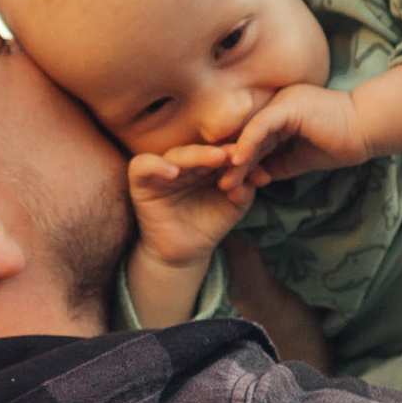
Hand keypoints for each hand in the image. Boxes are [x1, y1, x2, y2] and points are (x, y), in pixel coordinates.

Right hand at [129, 138, 261, 279]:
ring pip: (177, 154)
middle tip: (237, 155)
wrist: (185, 253)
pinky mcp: (141, 182)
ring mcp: (162, 170)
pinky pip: (142, 165)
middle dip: (221, 151)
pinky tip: (173, 172)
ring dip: (197, 155)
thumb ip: (246, 188)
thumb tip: (256, 174)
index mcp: (206, 164)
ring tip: (216, 158)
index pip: (222, 151)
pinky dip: (156, 165)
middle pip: (201, 149)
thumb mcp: (234, 205)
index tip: (260, 171)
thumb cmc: (209, 225)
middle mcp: (185, 163)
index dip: (240, 157)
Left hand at [231, 81, 370, 186]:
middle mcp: (277, 105)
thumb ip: (279, 164)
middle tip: (222, 186)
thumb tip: (258, 177)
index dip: (243, 164)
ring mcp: (281, 102)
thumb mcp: (301, 158)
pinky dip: (248, 144)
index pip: (255, 140)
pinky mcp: (287, 105)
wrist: (368, 130)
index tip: (234, 186)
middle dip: (233, 164)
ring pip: (250, 132)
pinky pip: (260, 126)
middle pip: (248, 137)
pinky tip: (238, 162)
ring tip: (226, 181)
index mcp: (281, 114)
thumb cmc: (341, 143)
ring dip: (236, 159)